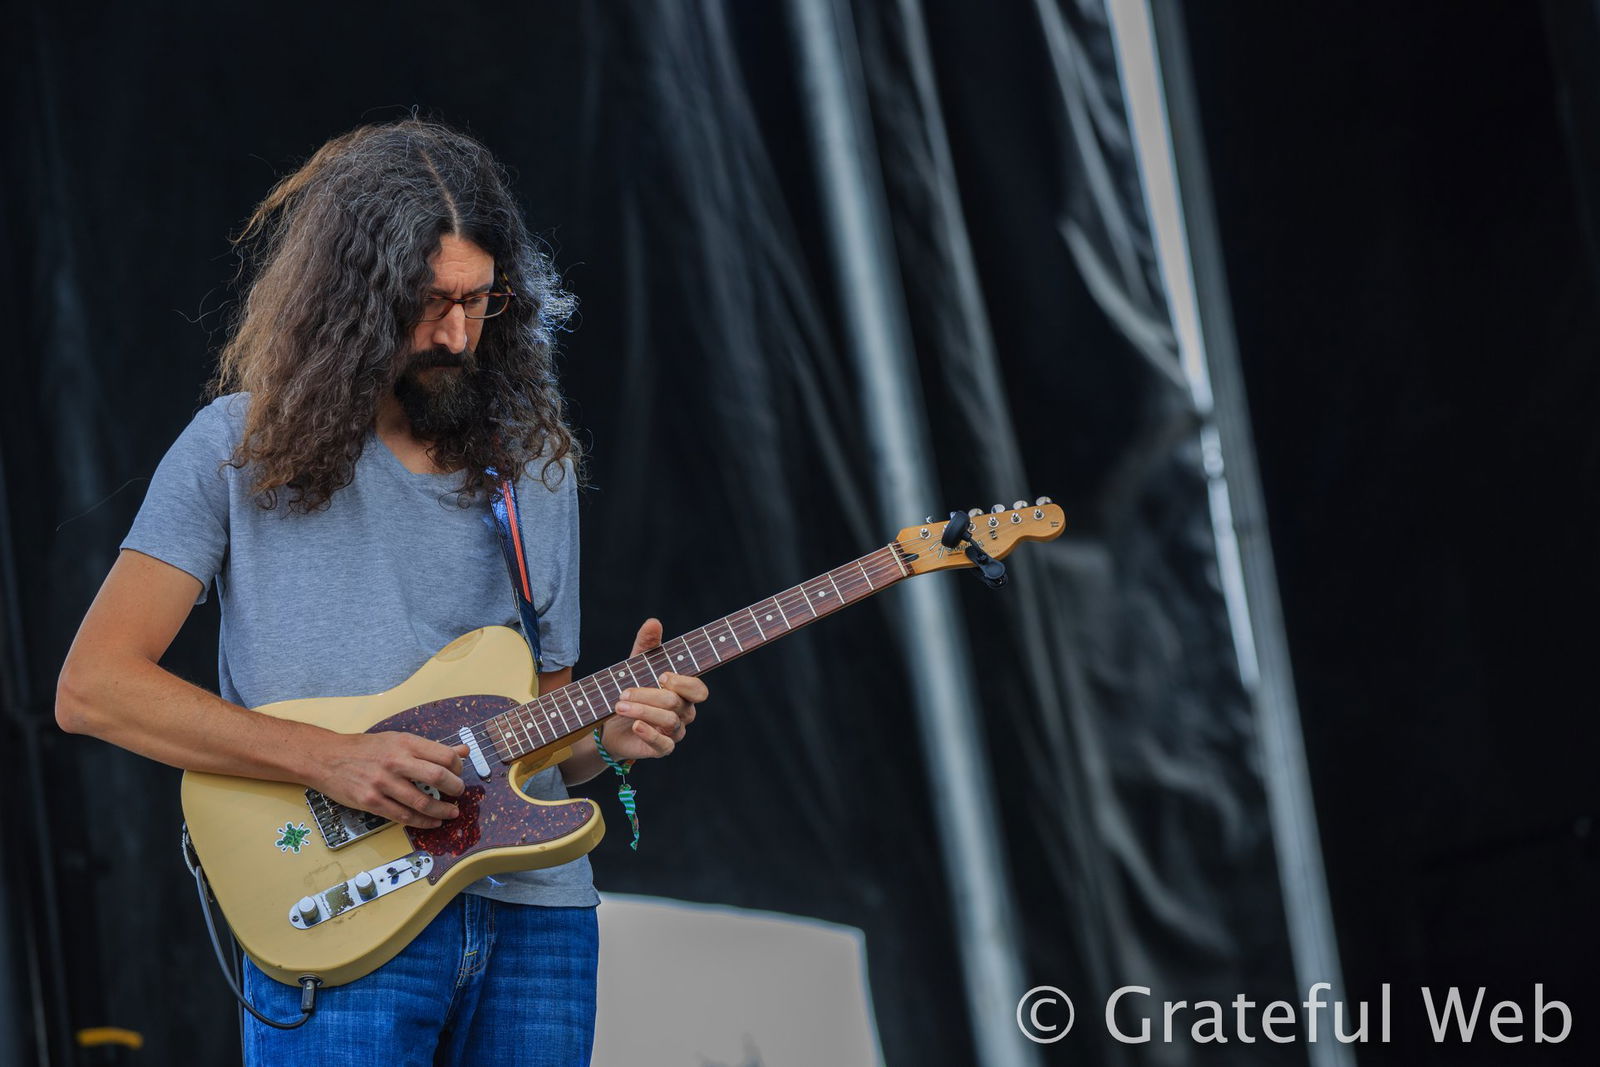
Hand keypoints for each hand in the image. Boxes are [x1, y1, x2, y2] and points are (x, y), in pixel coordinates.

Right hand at [310, 732, 468, 828]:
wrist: (327, 757)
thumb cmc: (364, 748)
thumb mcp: (398, 739)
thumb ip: (430, 748)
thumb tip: (463, 751)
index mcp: (405, 743)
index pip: (444, 755)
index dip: (458, 767)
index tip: (458, 773)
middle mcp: (396, 761)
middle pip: (438, 777)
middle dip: (456, 789)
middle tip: (459, 794)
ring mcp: (383, 783)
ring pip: (423, 802)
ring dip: (442, 810)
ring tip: (451, 812)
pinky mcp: (371, 802)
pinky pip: (404, 816)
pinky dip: (423, 822)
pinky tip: (432, 822)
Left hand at [601, 618, 708, 760]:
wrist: (609, 725)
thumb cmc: (631, 691)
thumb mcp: (636, 666)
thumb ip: (647, 645)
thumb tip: (654, 622)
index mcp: (684, 692)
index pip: (698, 690)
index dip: (683, 683)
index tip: (662, 676)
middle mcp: (684, 712)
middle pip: (676, 703)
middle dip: (648, 695)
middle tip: (624, 691)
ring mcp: (674, 732)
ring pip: (668, 721)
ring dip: (642, 711)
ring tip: (619, 705)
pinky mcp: (662, 748)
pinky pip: (664, 745)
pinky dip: (650, 735)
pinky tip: (636, 726)